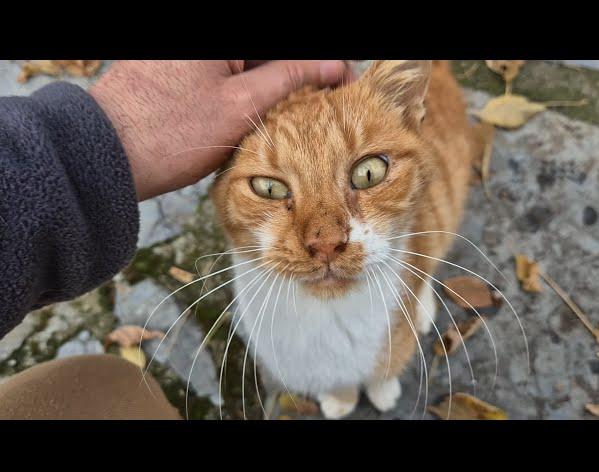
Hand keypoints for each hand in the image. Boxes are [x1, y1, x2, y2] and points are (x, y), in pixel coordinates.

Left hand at [89, 60, 350, 200]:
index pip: (285, 50)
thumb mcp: (241, 105)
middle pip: (265, 57)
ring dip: (274, 84)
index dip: (321, 63)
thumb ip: (289, 78)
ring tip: (298, 114)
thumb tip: (331, 66)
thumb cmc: (171, 132)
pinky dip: (249, 90)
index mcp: (222, 42)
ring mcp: (190, 58)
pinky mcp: (180, 70)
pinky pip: (228, 73)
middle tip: (325, 103)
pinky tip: (264, 115)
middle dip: (298, 74)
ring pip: (248, 64)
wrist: (107, 156)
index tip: (344, 82)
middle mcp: (205, 48)